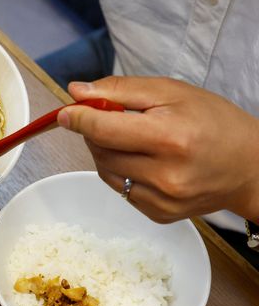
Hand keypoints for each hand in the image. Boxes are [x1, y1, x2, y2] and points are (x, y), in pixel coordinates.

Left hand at [57, 76, 258, 222]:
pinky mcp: (158, 215)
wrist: (251, 167)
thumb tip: (76, 91)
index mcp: (168, 138)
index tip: (64, 113)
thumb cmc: (214, 123)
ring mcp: (162, 199)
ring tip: (131, 139)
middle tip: (111, 118)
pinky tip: (143, 160)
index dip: (77, 118)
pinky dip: (120, 171)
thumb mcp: (171, 92)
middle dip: (95, 131)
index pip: (102, 129)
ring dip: (105, 152)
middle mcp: (164, 174)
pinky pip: (120, 189)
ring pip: (105, 171)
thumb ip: (119, 90)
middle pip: (100, 150)